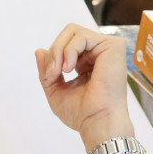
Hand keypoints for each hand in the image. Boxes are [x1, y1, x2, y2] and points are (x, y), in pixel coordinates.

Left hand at [34, 23, 132, 145]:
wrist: (96, 122)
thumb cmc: (81, 112)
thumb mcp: (55, 89)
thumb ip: (46, 70)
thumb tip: (39, 50)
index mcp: (87, 62)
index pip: (64, 44)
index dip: (52, 56)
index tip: (49, 77)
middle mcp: (98, 53)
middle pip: (68, 33)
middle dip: (54, 50)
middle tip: (52, 73)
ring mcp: (106, 48)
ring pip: (72, 31)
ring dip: (59, 51)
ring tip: (60, 72)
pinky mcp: (113, 46)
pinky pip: (82, 36)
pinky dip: (69, 50)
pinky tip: (70, 68)